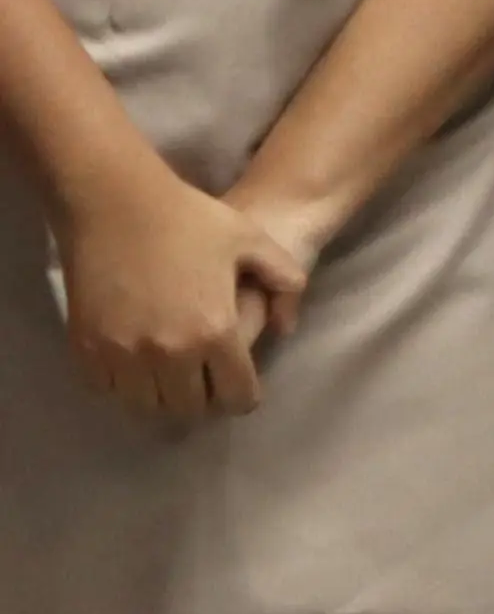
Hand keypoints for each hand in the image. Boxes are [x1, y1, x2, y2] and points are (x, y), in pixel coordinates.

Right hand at [55, 157, 301, 420]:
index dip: (243, 397)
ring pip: (146, 405)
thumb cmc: (188, 218)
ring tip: (171, 378)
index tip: (241, 389)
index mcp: (215, 331)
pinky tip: (135, 365)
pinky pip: (107, 388)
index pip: (235, 396)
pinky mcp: (87, 348)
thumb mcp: (252, 240)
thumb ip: (284, 279)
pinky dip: (123, 384)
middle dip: (203, 401)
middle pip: (189, 409)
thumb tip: (286, 326)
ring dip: (162, 397)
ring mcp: (123, 354)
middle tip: (206, 384)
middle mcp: (169, 353)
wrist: (115, 204)